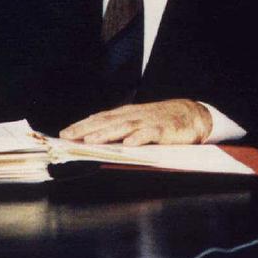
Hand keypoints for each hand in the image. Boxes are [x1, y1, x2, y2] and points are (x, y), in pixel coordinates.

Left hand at [59, 100, 212, 145]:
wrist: (194, 115)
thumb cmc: (164, 121)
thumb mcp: (140, 121)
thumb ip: (121, 128)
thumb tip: (94, 138)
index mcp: (128, 114)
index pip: (101, 118)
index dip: (82, 125)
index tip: (64, 133)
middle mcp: (136, 115)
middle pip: (107, 121)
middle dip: (86, 129)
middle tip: (68, 137)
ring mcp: (149, 122)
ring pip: (124, 127)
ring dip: (106, 134)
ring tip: (90, 141)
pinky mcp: (164, 130)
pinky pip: (150, 134)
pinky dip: (139, 138)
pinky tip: (128, 144)